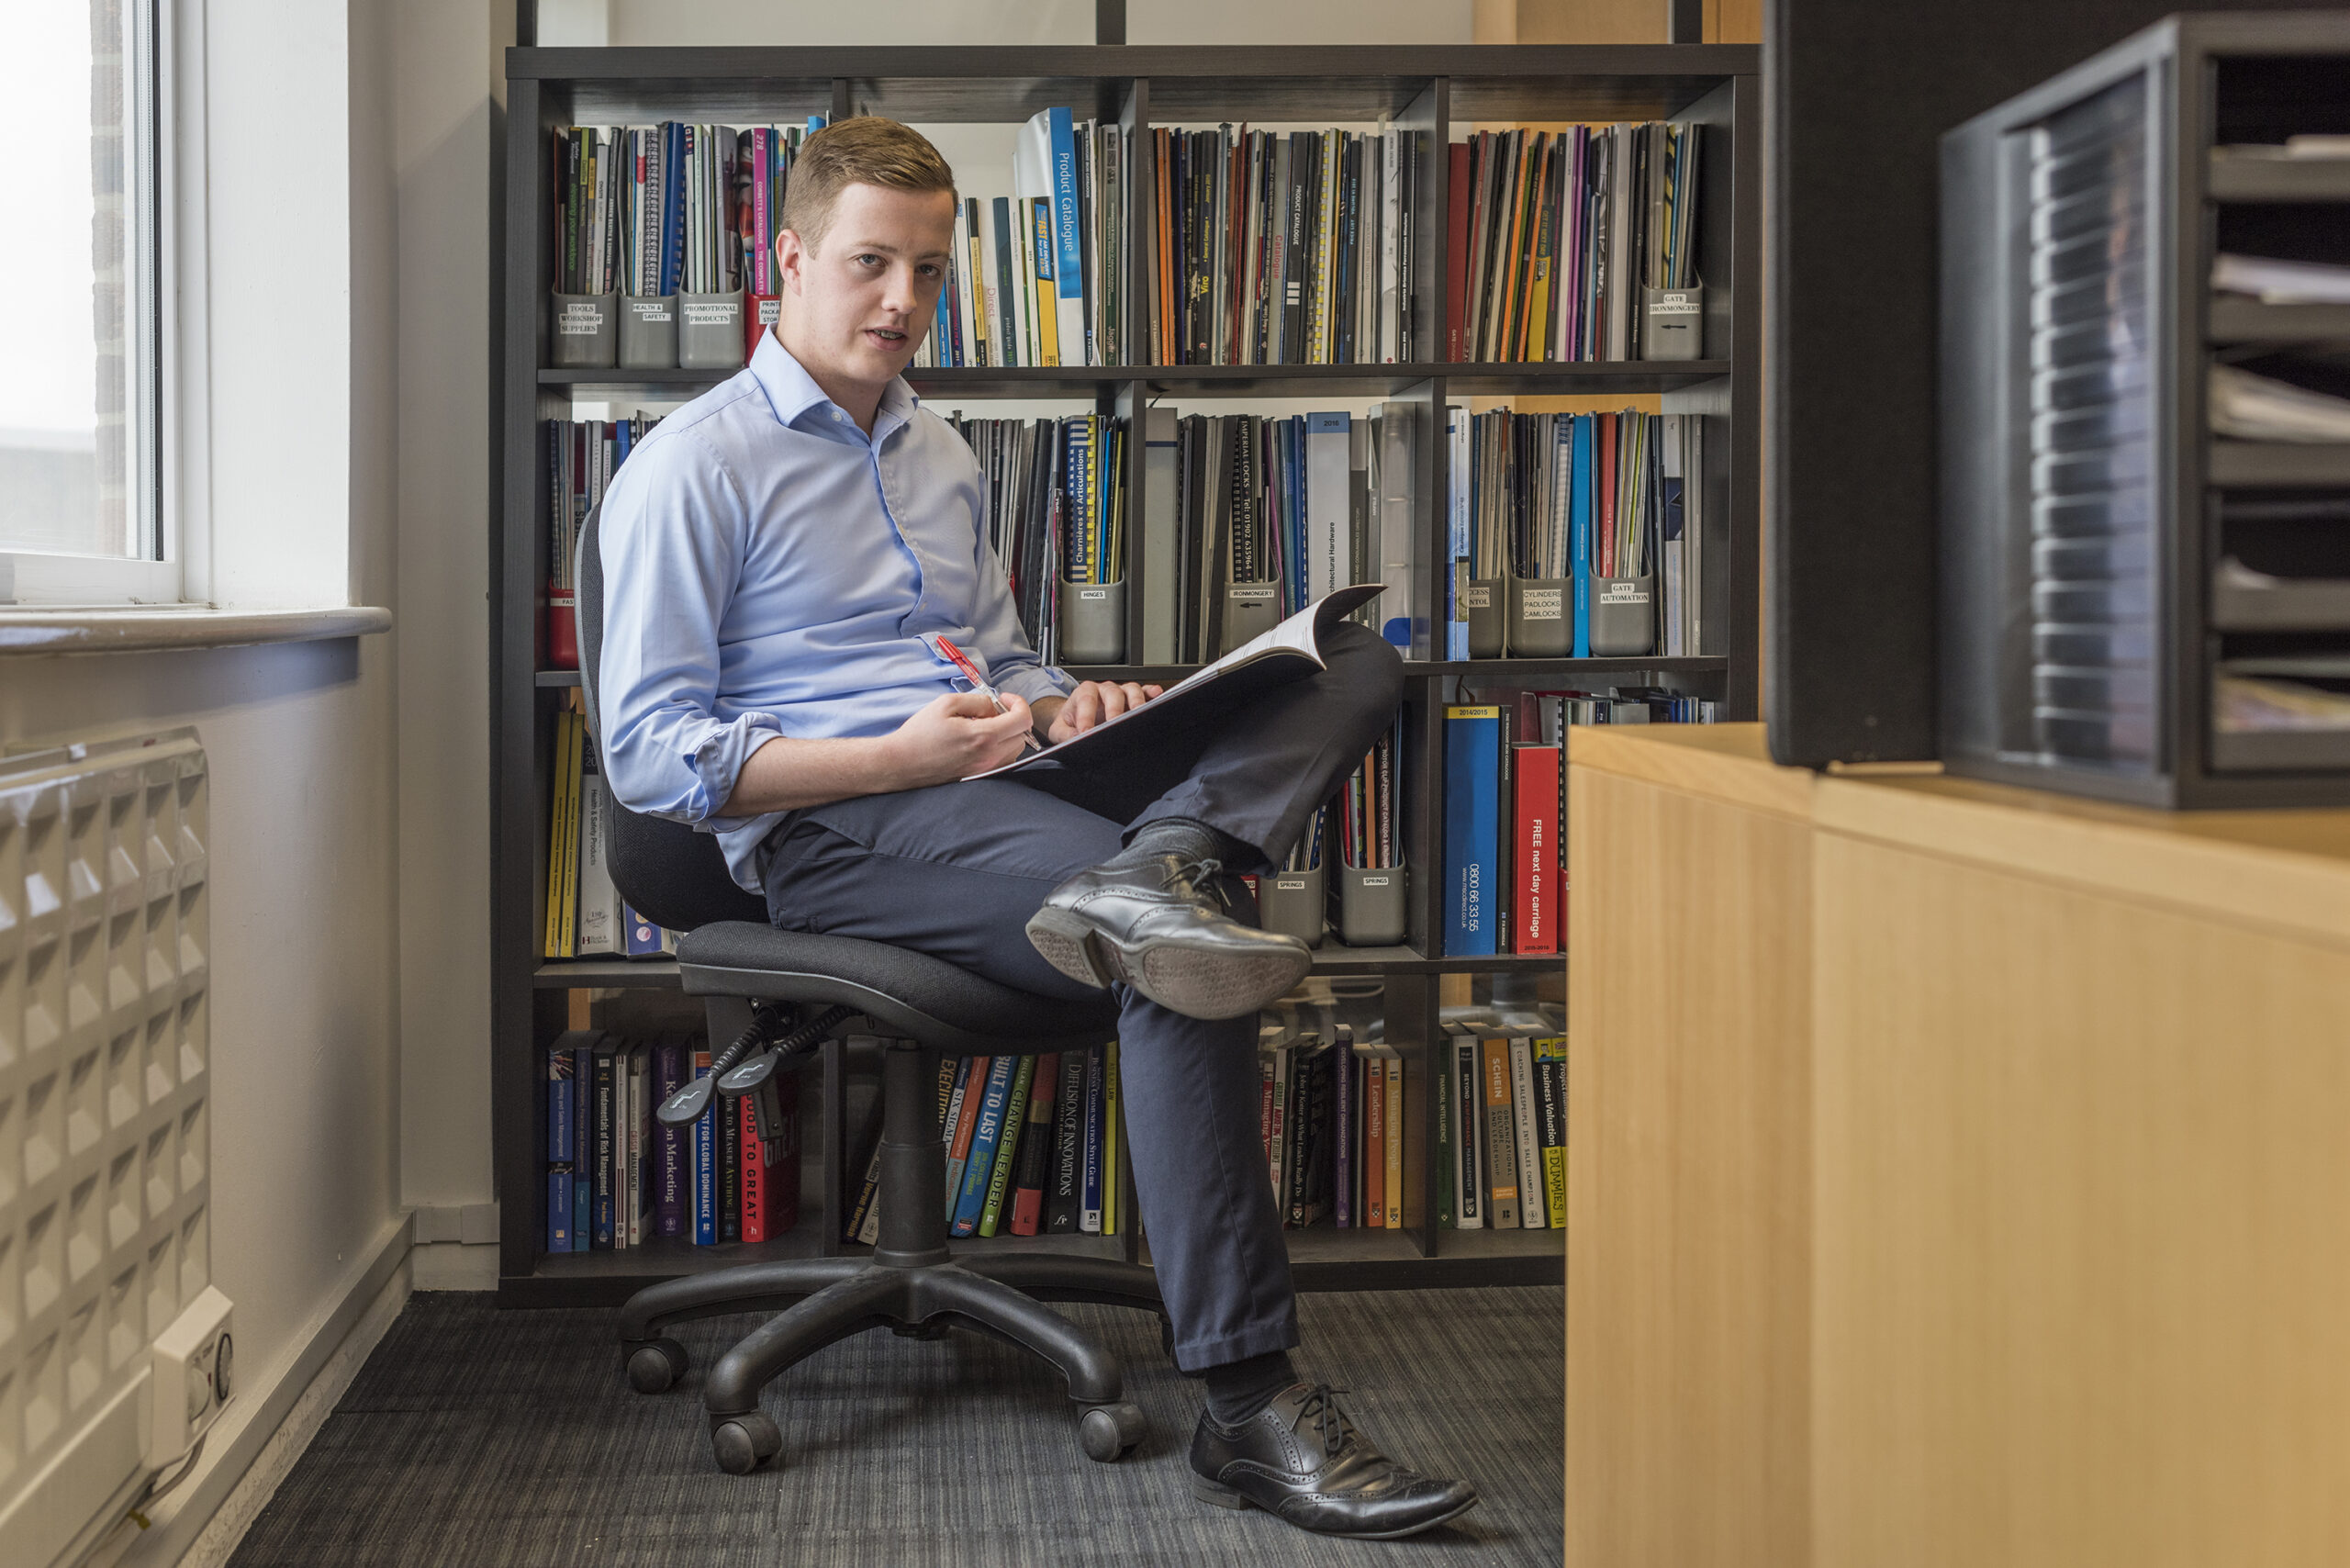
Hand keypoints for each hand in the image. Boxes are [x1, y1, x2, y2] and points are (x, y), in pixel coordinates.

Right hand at [887, 690, 1034, 785]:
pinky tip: (977, 739)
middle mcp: (989, 757)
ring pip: (1014, 748)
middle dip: (1013, 718)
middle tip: (991, 710)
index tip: (1005, 699)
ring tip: (982, 724)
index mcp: (983, 737)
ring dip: (1006, 733)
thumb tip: (994, 706)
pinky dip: (998, 746)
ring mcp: (985, 769)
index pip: (1023, 720)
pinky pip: (1002, 759)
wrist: (902, 763)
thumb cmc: (920, 734)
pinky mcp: (979, 775)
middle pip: (1022, 735)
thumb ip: (978, 700)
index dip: (1019, 703)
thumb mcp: (947, 703)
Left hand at [1046, 680, 1162, 744]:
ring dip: (1137, 702)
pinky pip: (1145, 692)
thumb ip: (1064, 735)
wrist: (1077, 716)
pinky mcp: (1133, 698)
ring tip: (1140, 714)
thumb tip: (1074, 740)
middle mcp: (1104, 689)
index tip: (1086, 733)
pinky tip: (1158, 697)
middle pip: (1112, 693)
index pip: (1086, 701)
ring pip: (1131, 690)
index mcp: (1084, 692)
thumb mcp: (1059, 730)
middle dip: (1114, 710)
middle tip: (1115, 726)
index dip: (1087, 717)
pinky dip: (1152, 693)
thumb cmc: (1071, 720)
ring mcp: (1121, 692)